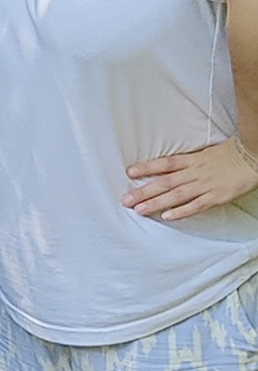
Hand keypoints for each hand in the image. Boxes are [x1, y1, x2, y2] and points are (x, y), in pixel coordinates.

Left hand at [122, 139, 257, 219]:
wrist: (251, 156)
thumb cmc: (228, 154)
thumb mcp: (203, 153)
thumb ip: (186, 162)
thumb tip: (167, 167)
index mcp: (191, 160)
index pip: (164, 163)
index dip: (146, 167)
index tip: (129, 172)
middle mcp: (194, 172)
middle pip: (165, 182)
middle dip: (144, 191)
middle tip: (126, 199)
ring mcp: (204, 185)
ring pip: (176, 195)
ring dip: (156, 203)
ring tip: (140, 209)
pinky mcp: (216, 197)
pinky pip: (196, 205)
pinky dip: (182, 211)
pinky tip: (168, 217)